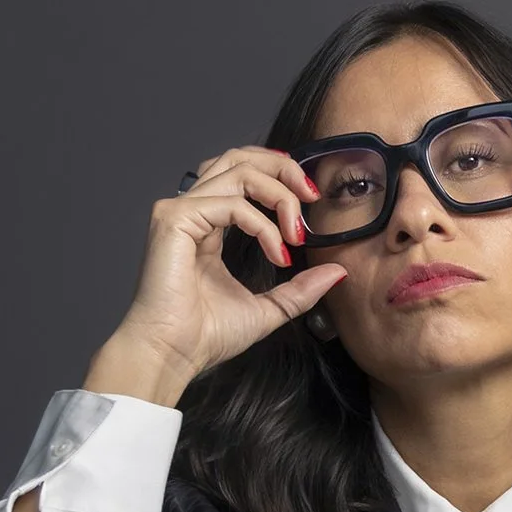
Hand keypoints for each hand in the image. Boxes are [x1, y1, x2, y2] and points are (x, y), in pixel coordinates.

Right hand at [84, 145, 347, 405]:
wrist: (173, 354)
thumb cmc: (206, 335)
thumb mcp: (268, 307)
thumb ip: (300, 288)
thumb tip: (338, 272)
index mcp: (208, 222)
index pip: (242, 173)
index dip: (280, 176)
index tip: (311, 202)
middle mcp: (192, 208)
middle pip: (239, 157)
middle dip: (283, 169)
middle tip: (312, 195)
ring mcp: (180, 210)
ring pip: (239, 172)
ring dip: (279, 196)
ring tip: (296, 233)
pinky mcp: (174, 219)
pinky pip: (231, 204)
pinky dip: (263, 226)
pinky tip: (277, 254)